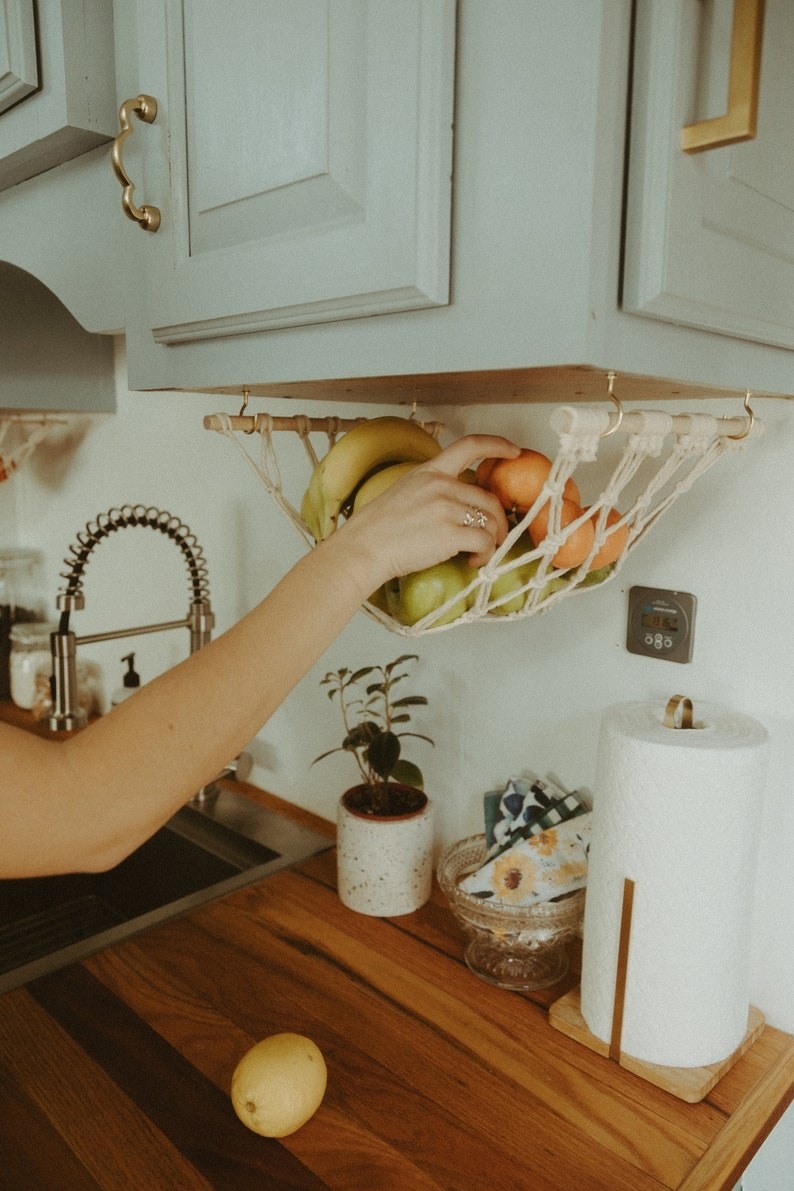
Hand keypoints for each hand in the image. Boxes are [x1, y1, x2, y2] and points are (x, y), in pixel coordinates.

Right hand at [335, 434, 519, 585]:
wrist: (363, 549)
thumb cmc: (378, 528)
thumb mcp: (404, 492)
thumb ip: (432, 490)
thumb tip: (459, 505)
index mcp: (429, 471)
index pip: (469, 446)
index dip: (497, 445)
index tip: (513, 450)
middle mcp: (440, 485)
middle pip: (489, 498)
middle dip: (499, 521)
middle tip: (494, 537)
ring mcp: (445, 508)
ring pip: (490, 522)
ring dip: (491, 542)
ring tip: (477, 554)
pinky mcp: (449, 534)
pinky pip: (484, 542)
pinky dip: (484, 555)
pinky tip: (471, 561)